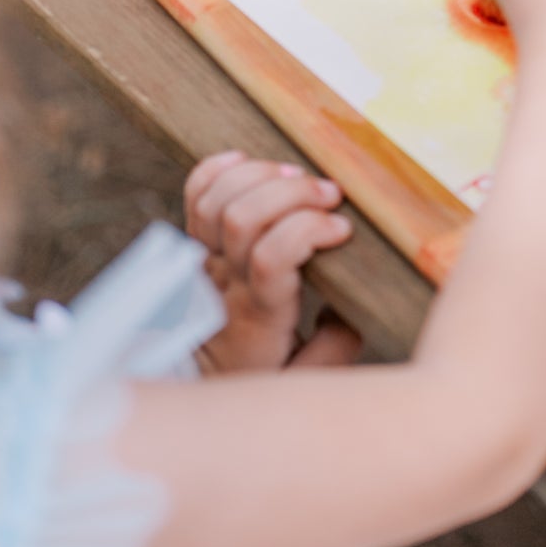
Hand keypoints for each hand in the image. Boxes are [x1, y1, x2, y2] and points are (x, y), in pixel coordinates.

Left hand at [184, 151, 354, 373]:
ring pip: (216, 200)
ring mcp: (206, 260)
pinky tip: (247, 162)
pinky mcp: (196, 245)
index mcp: (258, 317)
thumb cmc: (260, 377)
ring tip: (296, 177)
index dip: (309, 230)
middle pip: (242, 217)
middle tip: (330, 194)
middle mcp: (226, 283)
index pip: (271, 257)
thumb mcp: (305, 381)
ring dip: (260, 175)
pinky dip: (218, 170)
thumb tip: (350, 305)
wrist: (201, 384)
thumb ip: (335, 351)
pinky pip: (195, 195)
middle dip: (292, 193)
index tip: (342, 230)